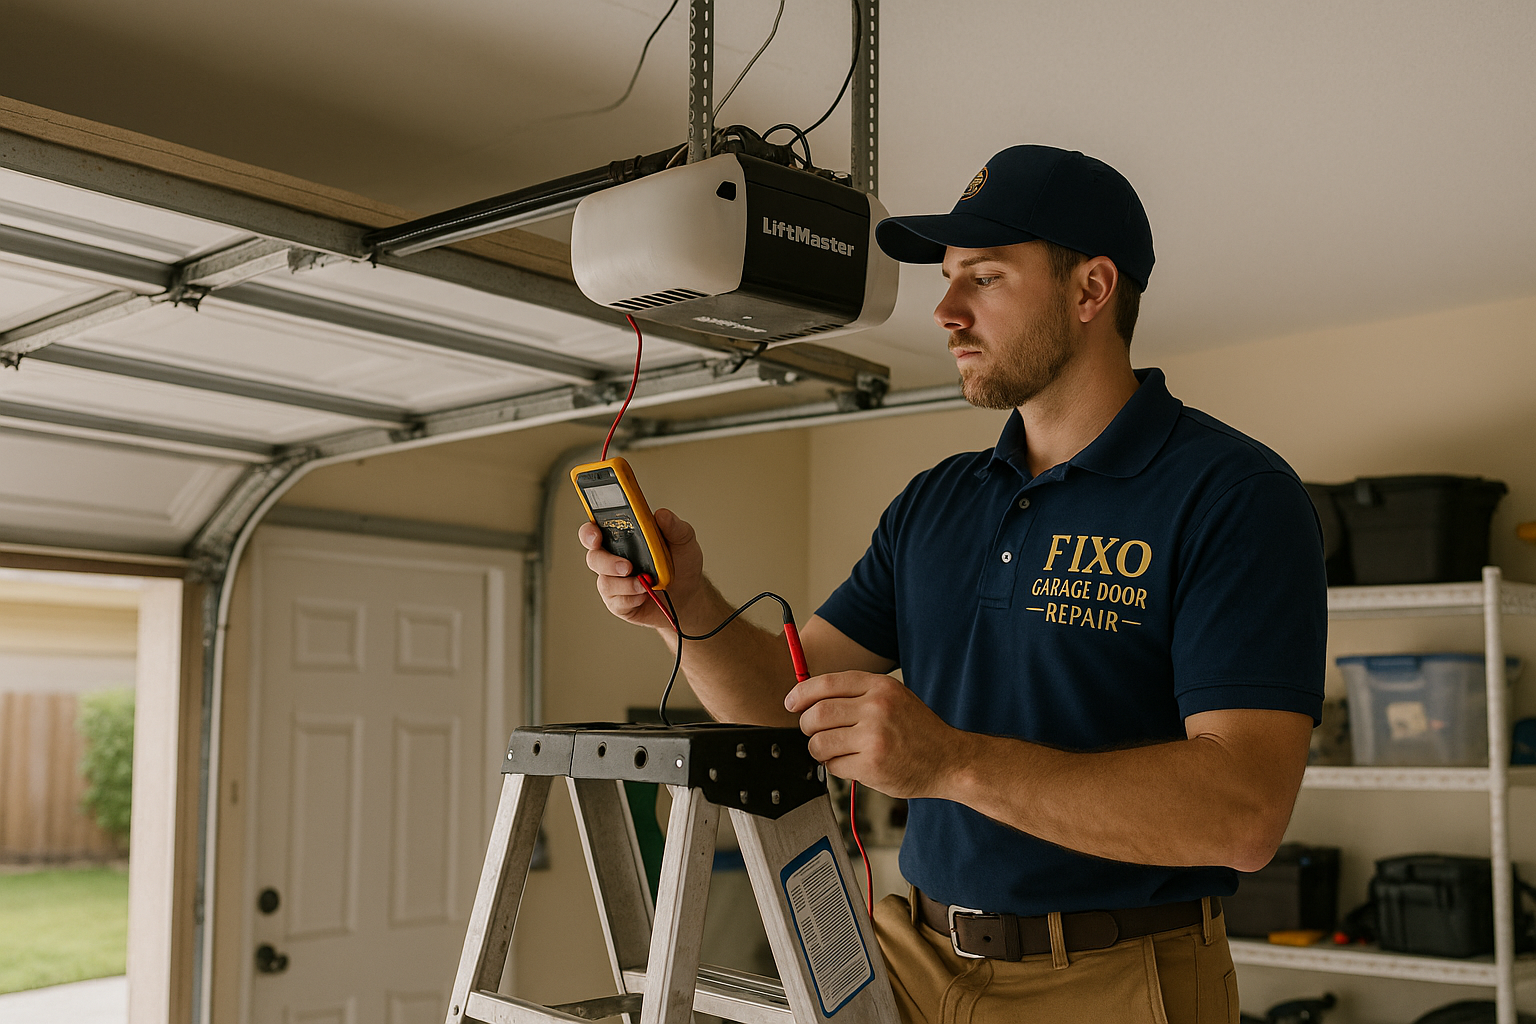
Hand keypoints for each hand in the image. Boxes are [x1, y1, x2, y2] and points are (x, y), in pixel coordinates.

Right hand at [580, 508, 704, 630]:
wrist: (690, 595)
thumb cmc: (681, 563)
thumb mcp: (683, 540)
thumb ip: (674, 526)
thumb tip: (662, 514)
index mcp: (622, 538)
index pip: (594, 531)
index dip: (589, 532)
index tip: (597, 535)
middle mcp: (612, 559)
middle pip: (594, 557)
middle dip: (607, 562)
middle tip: (627, 566)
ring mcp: (614, 582)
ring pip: (605, 582)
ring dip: (625, 584)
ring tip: (645, 584)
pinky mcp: (619, 603)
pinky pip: (616, 602)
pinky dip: (632, 598)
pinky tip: (645, 595)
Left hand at [785, 672, 962, 798]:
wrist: (949, 760)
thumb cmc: (918, 730)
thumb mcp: (893, 697)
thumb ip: (857, 693)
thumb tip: (810, 697)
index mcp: (880, 686)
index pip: (826, 683)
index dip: (801, 693)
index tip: (791, 703)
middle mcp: (877, 708)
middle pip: (816, 714)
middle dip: (807, 725)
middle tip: (812, 732)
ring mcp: (874, 738)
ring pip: (819, 743)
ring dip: (819, 749)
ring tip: (833, 750)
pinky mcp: (872, 766)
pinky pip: (834, 765)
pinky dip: (836, 766)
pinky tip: (852, 763)